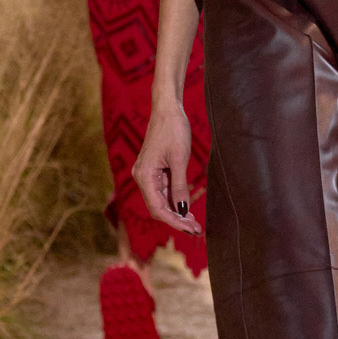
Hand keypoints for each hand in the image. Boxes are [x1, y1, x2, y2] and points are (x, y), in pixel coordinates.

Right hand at [133, 103, 201, 234]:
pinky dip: (174, 200)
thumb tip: (182, 209)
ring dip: (176, 212)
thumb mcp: (179, 160)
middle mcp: (142, 177)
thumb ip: (180, 186)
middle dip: (176, 219)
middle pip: (158, 207)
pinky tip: (186, 207)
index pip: (158, 209)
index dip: (174, 222)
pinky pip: (163, 191)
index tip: (191, 229)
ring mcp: (147, 174)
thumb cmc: (173, 130)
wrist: (168, 109)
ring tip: (193, 221)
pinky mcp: (154, 170)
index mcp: (144, 176)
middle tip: (196, 229)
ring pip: (161, 201)